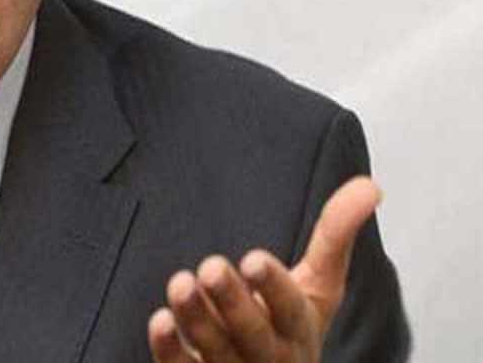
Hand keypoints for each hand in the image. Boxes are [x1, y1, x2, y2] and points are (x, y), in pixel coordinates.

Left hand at [147, 176, 381, 362]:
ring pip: (215, 350)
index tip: (253, 258)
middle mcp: (269, 356)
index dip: (274, 287)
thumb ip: (335, 236)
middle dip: (233, 303)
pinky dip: (170, 348)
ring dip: (197, 318)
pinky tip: (160, 319)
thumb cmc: (288, 328)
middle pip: (253, 335)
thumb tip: (371, 186)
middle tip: (211, 267)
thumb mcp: (318, 286)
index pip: (291, 309)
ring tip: (179, 283)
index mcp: (299, 329)